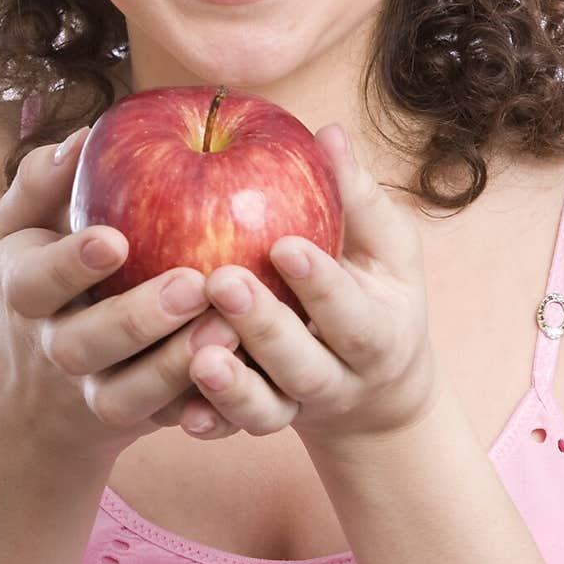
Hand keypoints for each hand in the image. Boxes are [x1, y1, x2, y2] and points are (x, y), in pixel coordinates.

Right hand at [0, 126, 240, 462]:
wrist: (41, 392)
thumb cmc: (45, 272)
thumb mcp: (23, 225)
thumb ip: (42, 178)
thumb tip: (84, 137)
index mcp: (23, 291)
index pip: (37, 280)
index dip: (71, 263)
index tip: (114, 238)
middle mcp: (53, 348)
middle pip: (86, 345)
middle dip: (137, 319)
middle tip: (193, 285)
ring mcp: (93, 394)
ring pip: (131, 396)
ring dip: (178, 366)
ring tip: (229, 327)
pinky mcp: (138, 422)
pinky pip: (172, 421)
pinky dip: (209, 405)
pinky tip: (250, 368)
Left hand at [186, 124, 440, 453]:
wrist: (375, 386)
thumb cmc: (374, 289)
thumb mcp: (385, 248)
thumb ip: (356, 197)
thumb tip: (329, 133)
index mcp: (378, 334)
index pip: (351, 313)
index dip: (321, 283)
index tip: (284, 244)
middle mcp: (341, 378)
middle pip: (304, 366)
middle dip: (264, 327)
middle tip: (221, 282)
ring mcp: (299, 407)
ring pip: (268, 409)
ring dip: (232, 387)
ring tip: (195, 357)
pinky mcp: (261, 420)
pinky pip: (233, 429)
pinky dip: (209, 421)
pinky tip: (178, 411)